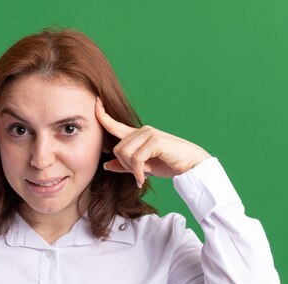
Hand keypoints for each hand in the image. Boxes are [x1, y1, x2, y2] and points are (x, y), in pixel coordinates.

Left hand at [95, 97, 210, 187]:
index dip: (103, 115)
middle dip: (124, 165)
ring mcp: (149, 134)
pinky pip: (136, 159)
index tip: (96, 102)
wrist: (191, 165)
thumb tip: (106, 165)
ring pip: (124, 153)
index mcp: (137, 135)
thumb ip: (125, 165)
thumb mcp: (142, 167)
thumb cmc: (168, 164)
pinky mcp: (155, 140)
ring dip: (132, 169)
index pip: (115, 124)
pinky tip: (143, 179)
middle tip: (137, 174)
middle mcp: (142, 131)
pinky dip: (138, 172)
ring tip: (142, 175)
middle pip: (117, 149)